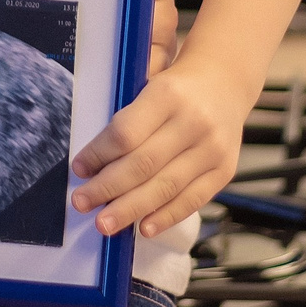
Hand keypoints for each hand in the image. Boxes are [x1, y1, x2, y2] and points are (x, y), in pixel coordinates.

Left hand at [68, 58, 252, 240]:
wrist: (226, 81)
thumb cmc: (175, 85)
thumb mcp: (147, 78)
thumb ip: (125, 115)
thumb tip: (91, 160)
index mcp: (167, 94)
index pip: (126, 133)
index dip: (98, 155)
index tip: (79, 169)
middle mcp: (193, 122)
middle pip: (143, 164)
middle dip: (107, 188)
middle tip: (81, 203)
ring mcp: (212, 149)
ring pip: (166, 187)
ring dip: (131, 209)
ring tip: (104, 224)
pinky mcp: (224, 170)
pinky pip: (193, 199)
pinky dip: (166, 217)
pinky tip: (144, 228)